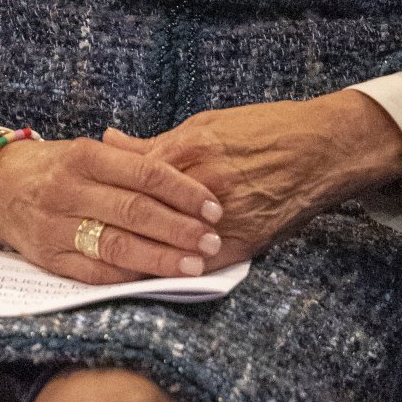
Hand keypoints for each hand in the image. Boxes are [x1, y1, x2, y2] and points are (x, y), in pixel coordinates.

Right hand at [0, 135, 224, 284]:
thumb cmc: (56, 167)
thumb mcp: (87, 152)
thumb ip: (132, 161)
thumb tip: (190, 174)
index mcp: (85, 156)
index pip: (145, 173)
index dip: (184, 191)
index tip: (214, 207)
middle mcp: (69, 190)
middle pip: (134, 211)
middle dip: (179, 228)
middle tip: (213, 240)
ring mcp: (56, 227)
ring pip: (116, 245)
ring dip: (160, 258)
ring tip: (194, 265)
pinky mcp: (48, 259)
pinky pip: (94, 273)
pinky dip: (129, 276)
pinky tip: (156, 280)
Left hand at [103, 92, 401, 267]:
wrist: (321, 147)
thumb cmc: (265, 128)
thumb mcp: (207, 123)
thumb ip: (156, 141)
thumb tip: (110, 141)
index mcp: (191, 146)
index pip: (133, 176)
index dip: (105, 194)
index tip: (80, 206)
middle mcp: (204, 181)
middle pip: (145, 212)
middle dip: (112, 228)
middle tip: (81, 240)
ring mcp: (225, 213)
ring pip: (169, 242)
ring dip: (139, 255)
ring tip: (107, 265)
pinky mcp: (245, 239)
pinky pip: (201, 262)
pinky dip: (176, 271)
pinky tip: (154, 278)